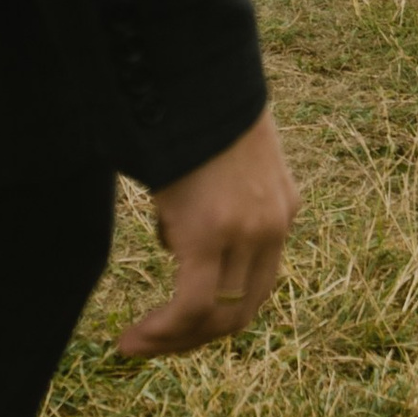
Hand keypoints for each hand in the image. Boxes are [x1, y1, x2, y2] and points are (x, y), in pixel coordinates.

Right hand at [114, 107, 299, 359]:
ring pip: (218, 317)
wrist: (194, 70)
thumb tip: (177, 232)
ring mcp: (247, 233)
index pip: (257, 282)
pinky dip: (163, 330)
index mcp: (284, 208)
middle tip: (152, 345)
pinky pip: (191, 306)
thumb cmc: (197, 105)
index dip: (219, 312)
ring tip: (133, 345)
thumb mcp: (222, 156)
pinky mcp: (211, 234)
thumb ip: (215, 198)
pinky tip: (135, 337)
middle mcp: (275, 227)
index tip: (179, 323)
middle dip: (195, 338)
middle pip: (242, 310)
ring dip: (174, 340)